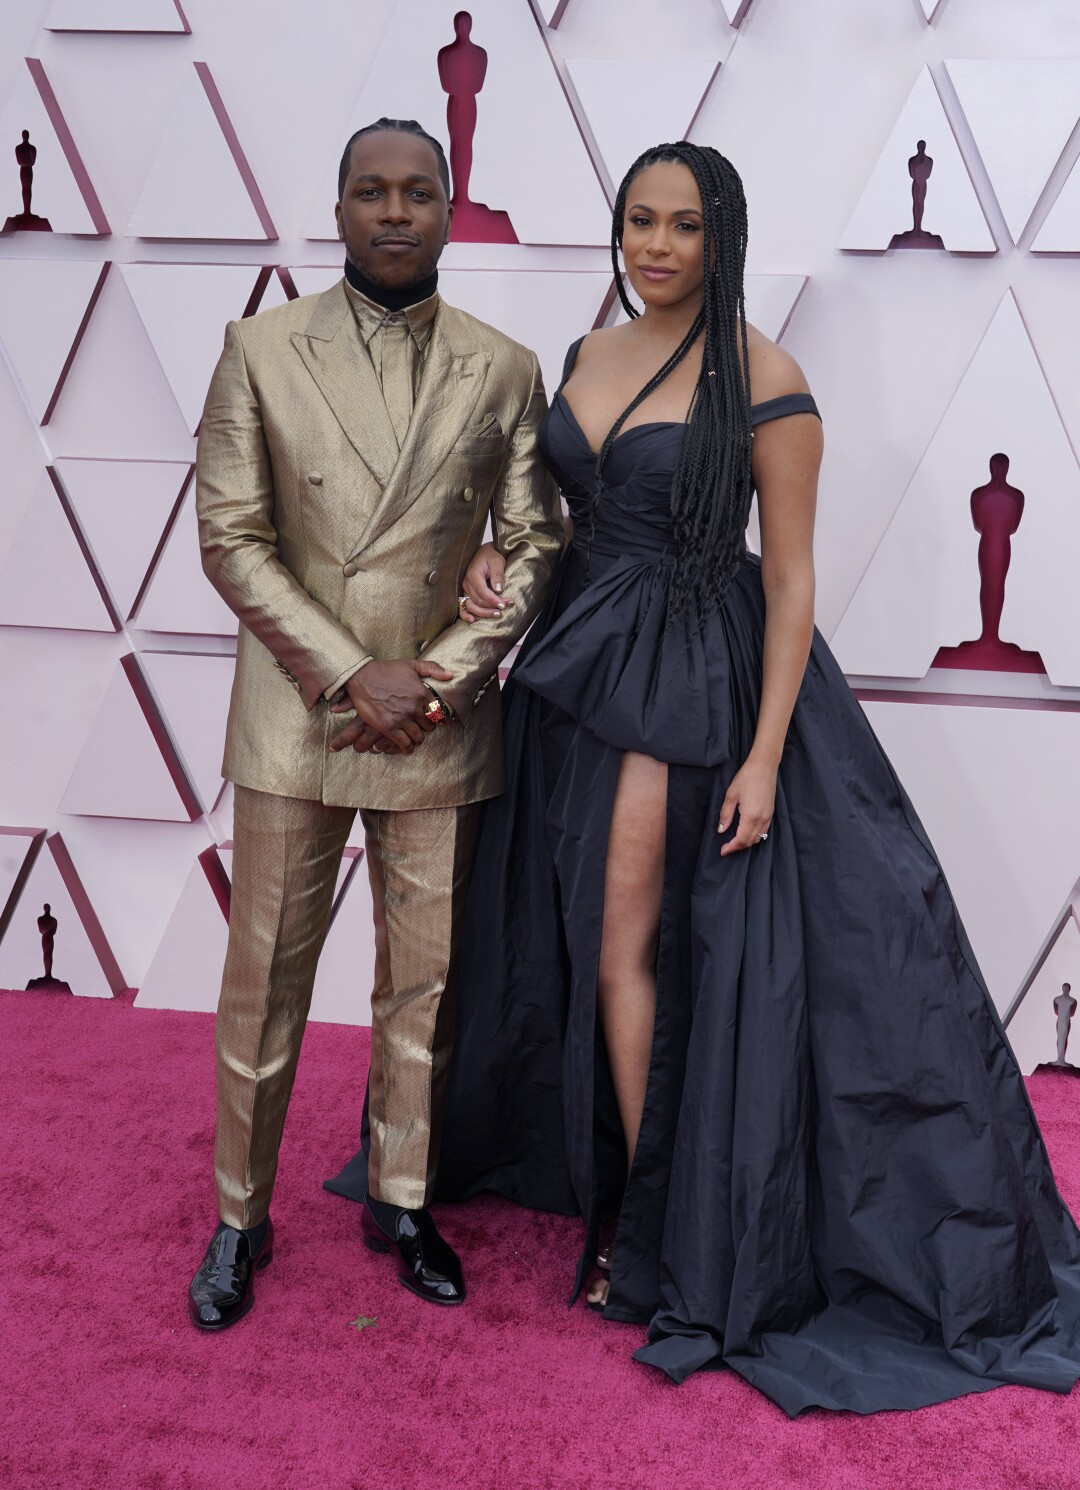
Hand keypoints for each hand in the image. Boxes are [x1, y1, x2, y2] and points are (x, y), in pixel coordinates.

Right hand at [328, 659, 452, 754]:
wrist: (362, 676)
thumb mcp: (411, 664)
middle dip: (426, 727)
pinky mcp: (389, 727)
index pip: (437, 712)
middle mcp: (414, 707)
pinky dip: (407, 748)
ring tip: (414, 737)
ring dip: (417, 738)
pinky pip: (404, 744)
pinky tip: (406, 747)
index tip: (431, 718)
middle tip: (420, 727)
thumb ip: (432, 668)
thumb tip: (450, 675)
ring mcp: (402, 718)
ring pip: (418, 737)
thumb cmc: (386, 670)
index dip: (435, 716)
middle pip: (429, 726)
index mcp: (422, 693)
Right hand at [459, 543, 507, 622]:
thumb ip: (498, 575)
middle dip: (492, 607)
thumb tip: (499, 590)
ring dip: (483, 613)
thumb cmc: (492, 555)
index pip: (482, 592)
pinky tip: (472, 620)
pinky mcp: (466, 593)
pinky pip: (462, 606)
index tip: (504, 605)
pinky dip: (465, 614)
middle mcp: (466, 583)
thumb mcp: (497, 561)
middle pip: (478, 601)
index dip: (493, 600)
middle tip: (506, 607)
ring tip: (497, 615)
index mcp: (473, 574)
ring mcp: (464, 589)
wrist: (485, 553)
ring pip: (471, 606)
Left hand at [717, 758, 775, 855]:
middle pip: (750, 841)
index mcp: (751, 816)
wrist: (764, 766)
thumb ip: (726, 815)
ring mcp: (768, 816)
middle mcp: (762, 819)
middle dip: (737, 847)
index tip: (722, 851)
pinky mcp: (771, 813)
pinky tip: (746, 833)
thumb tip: (721, 830)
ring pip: (758, 838)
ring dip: (746, 843)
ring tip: (734, 841)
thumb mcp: (731, 795)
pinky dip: (755, 836)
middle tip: (726, 847)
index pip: (741, 839)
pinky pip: (764, 831)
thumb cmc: (746, 777)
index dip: (731, 847)